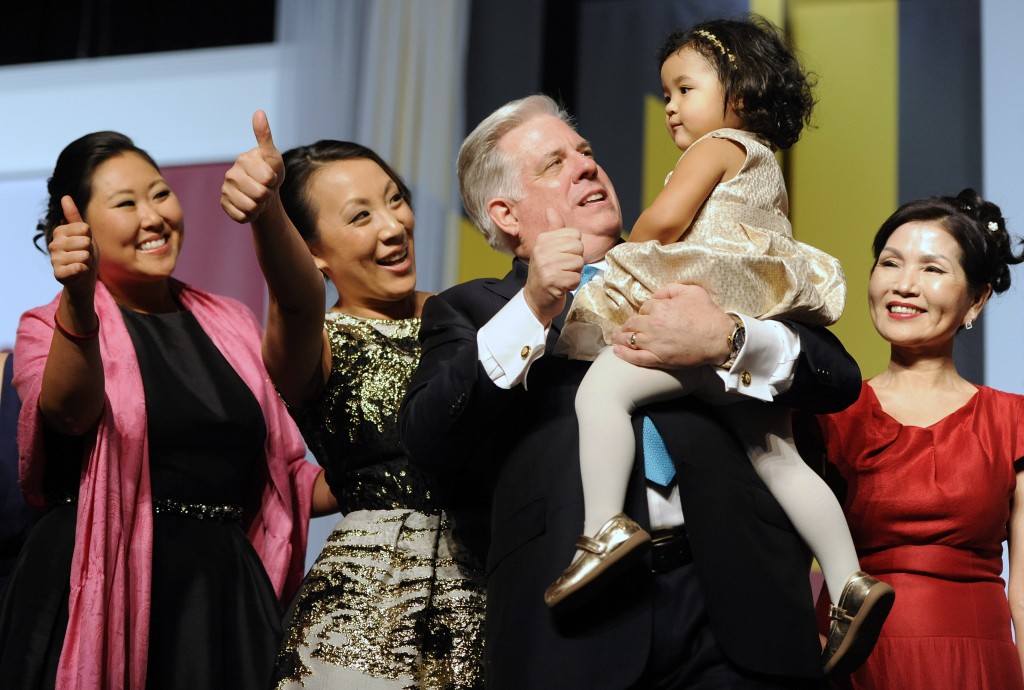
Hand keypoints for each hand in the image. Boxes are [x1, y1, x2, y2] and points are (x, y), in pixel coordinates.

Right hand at [49, 196, 97, 297]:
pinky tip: (78, 272)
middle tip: (84, 256)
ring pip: (83, 255)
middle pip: (85, 242)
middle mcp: (54, 244)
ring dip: (87, 262)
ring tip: (81, 264)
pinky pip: (79, 268)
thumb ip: (74, 216)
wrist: (83, 278)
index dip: (89, 238)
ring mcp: (54, 259)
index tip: (84, 244)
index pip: (84, 228)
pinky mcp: (58, 273)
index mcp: (59, 232)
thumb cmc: (84, 253)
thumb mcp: (84, 234)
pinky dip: (84, 271)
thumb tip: (65, 196)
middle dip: (89, 251)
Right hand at [220, 110, 285, 223]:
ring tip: (258, 198)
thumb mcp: (272, 156)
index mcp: (243, 159)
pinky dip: (251, 215)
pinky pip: (242, 216)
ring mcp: (225, 190)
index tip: (270, 177)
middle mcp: (230, 174)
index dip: (274, 181)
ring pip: (251, 207)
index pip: (267, 178)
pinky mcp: (224, 205)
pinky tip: (250, 207)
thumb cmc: (270, 173)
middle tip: (265, 189)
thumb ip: (265, 136)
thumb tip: (259, 112)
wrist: (264, 194)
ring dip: (260, 206)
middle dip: (268, 195)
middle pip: (260, 194)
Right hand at [523, 209, 584, 324]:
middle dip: (575, 261)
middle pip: (579, 248)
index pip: (575, 234)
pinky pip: (576, 278)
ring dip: (574, 273)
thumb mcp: (547, 248)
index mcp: (543, 239)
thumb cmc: (546, 272)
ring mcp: (546, 265)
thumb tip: (551, 209)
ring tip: (562, 277)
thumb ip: (554, 229)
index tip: (561, 257)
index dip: (573, 248)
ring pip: (579, 263)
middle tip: (562, 268)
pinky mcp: (553, 281)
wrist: (536, 299)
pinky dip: (572, 285)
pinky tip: (561, 286)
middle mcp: (542, 250)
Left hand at [611, 283, 732, 368]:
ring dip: (620, 338)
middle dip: (627, 325)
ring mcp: (654, 344)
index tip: (648, 315)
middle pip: (632, 323)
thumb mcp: (692, 292)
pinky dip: (624, 354)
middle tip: (623, 327)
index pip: (644, 308)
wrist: (719, 338)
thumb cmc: (708, 314)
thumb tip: (657, 294)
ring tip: (615, 338)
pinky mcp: (658, 359)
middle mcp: (653, 325)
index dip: (646, 311)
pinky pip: (636, 357)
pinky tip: (617, 351)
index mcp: (660, 308)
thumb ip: (671, 289)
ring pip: (630, 339)